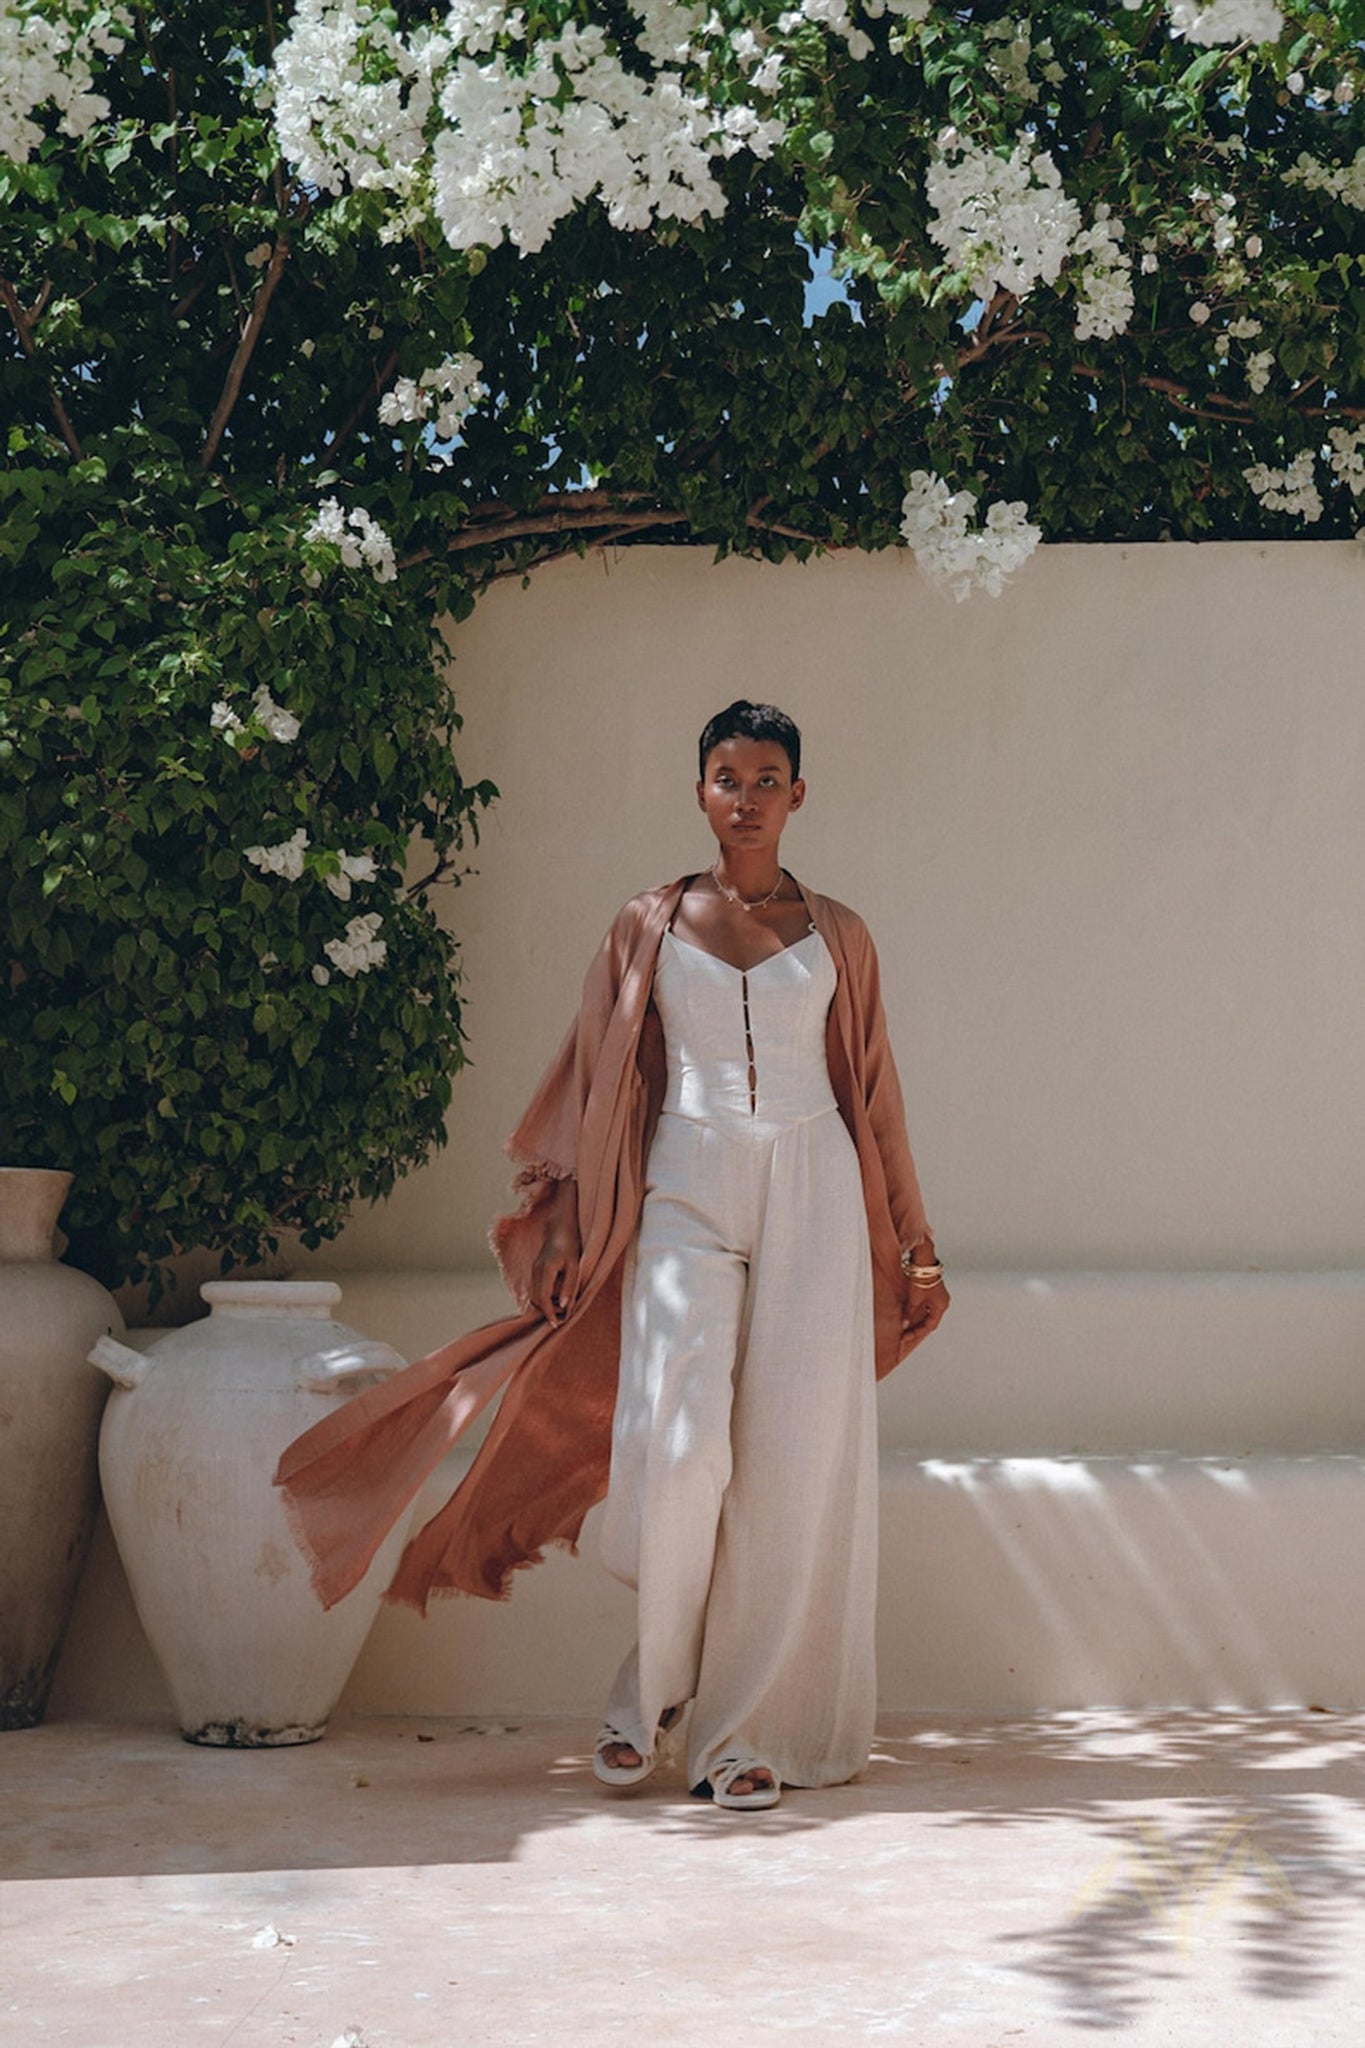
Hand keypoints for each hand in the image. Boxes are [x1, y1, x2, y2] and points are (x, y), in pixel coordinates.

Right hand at [528, 1182, 580, 1323]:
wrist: (560, 1227)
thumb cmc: (571, 1245)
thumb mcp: (575, 1267)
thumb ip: (569, 1287)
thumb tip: (563, 1307)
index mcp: (545, 1270)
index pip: (542, 1298)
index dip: (549, 1313)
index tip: (557, 1324)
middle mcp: (535, 1270)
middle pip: (535, 1299)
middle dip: (547, 1312)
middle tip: (561, 1319)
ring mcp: (533, 1269)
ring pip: (533, 1295)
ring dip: (544, 1305)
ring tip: (560, 1310)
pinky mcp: (535, 1269)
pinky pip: (535, 1288)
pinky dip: (543, 1297)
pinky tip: (555, 1299)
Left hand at [900, 1277, 948, 1353]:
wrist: (924, 1262)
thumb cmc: (923, 1278)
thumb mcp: (915, 1299)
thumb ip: (910, 1313)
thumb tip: (904, 1325)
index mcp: (941, 1306)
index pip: (930, 1325)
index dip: (917, 1332)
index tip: (906, 1337)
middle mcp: (942, 1302)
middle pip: (930, 1320)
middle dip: (917, 1327)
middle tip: (905, 1334)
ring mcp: (938, 1296)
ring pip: (927, 1313)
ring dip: (917, 1319)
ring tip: (906, 1326)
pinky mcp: (932, 1290)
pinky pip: (926, 1305)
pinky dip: (918, 1311)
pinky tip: (909, 1314)